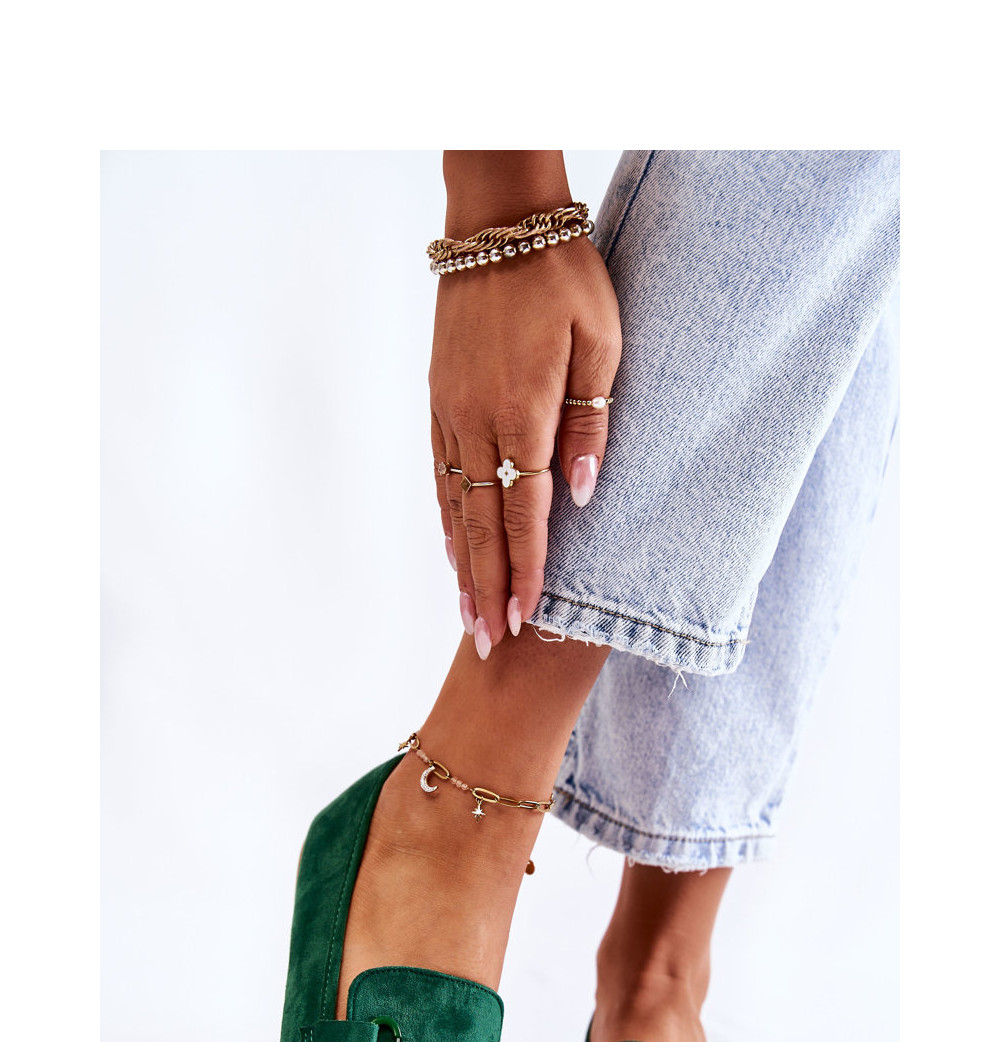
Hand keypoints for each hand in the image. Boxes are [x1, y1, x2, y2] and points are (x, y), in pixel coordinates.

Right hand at [429, 196, 620, 659]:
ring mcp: (451, 413)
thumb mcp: (604, 343)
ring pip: (453, 506)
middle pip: (480, 525)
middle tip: (489, 645)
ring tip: (468, 615)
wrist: (499, 223)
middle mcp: (478, 422)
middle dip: (487, 589)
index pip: (525, 513)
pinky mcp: (439, 400)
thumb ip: (592, 422)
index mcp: (524, 412)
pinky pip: (440, 474)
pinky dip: (445, 520)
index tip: (529, 620)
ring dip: (461, 565)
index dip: (528, 571)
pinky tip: (451, 549)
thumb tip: (581, 493)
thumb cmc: (566, 278)